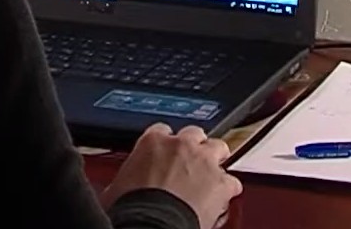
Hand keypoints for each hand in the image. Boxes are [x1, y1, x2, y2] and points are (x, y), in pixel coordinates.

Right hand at [101, 123, 242, 228]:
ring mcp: (204, 162)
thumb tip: (122, 186)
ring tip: (208, 178)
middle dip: (193, 147)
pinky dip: (227, 190)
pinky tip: (221, 199)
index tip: (164, 155)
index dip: (165, 144)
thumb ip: (130, 175)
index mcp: (152, 141)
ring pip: (218, 148)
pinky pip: (232, 181)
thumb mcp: (119, 186)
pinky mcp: (222, 183)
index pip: (162, 131)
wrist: (152, 225)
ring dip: (214, 161)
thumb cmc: (133, 209)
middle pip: (194, 134)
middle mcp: (181, 145)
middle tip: (188, 164)